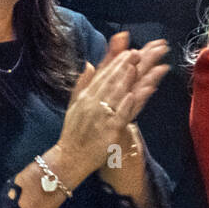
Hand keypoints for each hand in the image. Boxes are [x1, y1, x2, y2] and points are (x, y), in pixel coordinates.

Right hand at [58, 34, 169, 179]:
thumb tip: (90, 64)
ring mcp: (100, 117)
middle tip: (138, 52)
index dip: (117, 62)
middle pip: (111, 81)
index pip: (104, 75)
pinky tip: (132, 95)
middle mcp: (92, 103)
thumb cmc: (74, 132)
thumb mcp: (75, 104)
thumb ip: (83, 83)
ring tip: (136, 66)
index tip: (130, 49)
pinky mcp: (108, 131)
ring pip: (115, 95)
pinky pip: (118, 116)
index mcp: (87, 96)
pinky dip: (125, 105)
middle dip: (124, 65)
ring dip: (126, 80)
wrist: (69, 157)